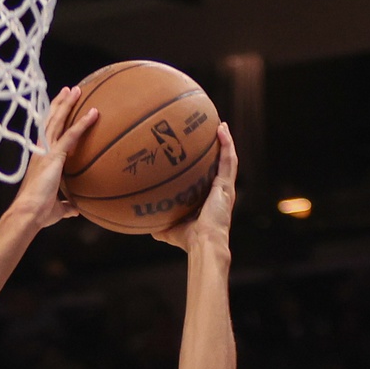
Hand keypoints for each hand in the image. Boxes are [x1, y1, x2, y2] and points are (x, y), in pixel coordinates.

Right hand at [9, 86, 99, 228]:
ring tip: (76, 89)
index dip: (52, 119)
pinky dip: (83, 123)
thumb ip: (66, 206)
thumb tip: (76, 210)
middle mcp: (41, 150)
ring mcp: (46, 151)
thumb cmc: (38, 213)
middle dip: (59, 104)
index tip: (59, 108)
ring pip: (57, 121)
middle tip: (69, 90)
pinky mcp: (54, 155)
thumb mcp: (56, 209)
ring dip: (67, 104)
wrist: (29, 213)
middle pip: (50, 121)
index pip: (47, 134)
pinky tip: (94, 113)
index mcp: (40, 159)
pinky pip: (71, 134)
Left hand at [155, 123, 236, 251]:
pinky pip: (228, 160)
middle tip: (212, 132)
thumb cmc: (188, 240)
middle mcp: (218, 192)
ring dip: (225, 141)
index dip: (206, 165)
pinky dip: (226, 144)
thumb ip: (158, 223)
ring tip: (219, 125)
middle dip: (217, 148)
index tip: (199, 152)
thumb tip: (141, 219)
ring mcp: (224, 188)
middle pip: (220, 165)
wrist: (203, 243)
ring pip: (228, 159)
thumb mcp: (168, 229)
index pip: (208, 178)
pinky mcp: (226, 185)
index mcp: (208, 200)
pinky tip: (221, 129)